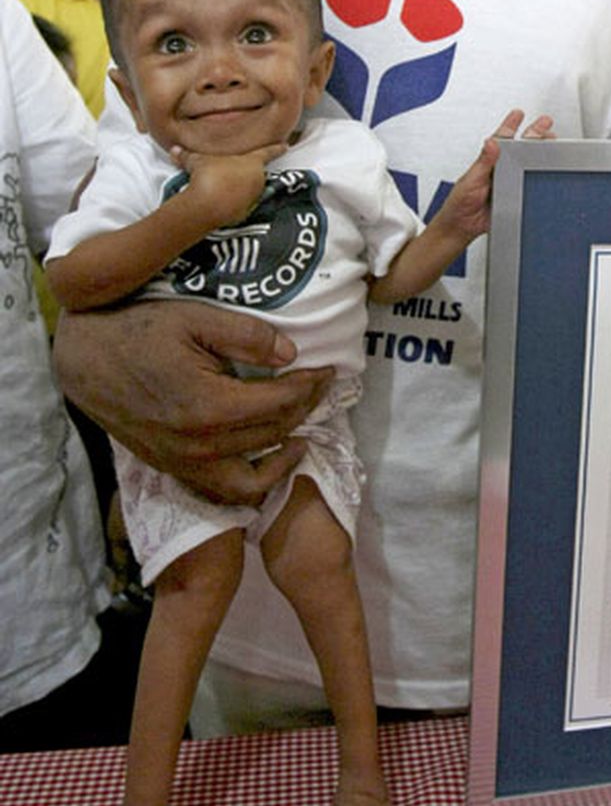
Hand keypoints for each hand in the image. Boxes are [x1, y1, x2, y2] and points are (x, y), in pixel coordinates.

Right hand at [53, 300, 331, 504]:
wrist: (84, 358)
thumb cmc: (138, 329)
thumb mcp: (195, 317)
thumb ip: (246, 335)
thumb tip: (291, 354)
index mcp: (208, 406)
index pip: (280, 402)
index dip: (311, 385)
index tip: (329, 370)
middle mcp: (199, 445)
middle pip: (273, 434)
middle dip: (305, 409)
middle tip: (320, 387)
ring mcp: (184, 463)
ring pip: (254, 475)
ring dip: (286, 451)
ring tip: (302, 425)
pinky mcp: (172, 469)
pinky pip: (224, 490)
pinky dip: (255, 482)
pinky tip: (271, 456)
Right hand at [172, 142, 286, 228]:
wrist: (209, 203)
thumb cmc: (208, 176)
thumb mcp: (196, 162)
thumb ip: (187, 156)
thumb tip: (174, 150)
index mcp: (252, 162)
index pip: (268, 152)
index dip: (277, 148)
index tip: (286, 146)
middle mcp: (257, 178)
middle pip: (255, 172)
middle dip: (245, 172)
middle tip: (231, 172)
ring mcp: (254, 196)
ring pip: (249, 188)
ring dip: (239, 187)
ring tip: (223, 187)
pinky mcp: (247, 211)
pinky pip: (242, 203)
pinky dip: (234, 201)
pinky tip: (222, 201)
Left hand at [434, 108, 554, 240]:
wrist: (462, 227)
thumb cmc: (459, 204)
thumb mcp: (471, 179)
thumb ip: (484, 162)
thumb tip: (492, 143)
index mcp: (487, 162)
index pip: (501, 139)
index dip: (510, 125)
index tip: (518, 114)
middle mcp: (499, 170)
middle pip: (520, 149)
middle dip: (534, 134)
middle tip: (545, 124)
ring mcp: (507, 182)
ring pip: (527, 165)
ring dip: (540, 155)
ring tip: (551, 142)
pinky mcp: (513, 196)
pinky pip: (527, 184)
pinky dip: (537, 178)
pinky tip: (546, 171)